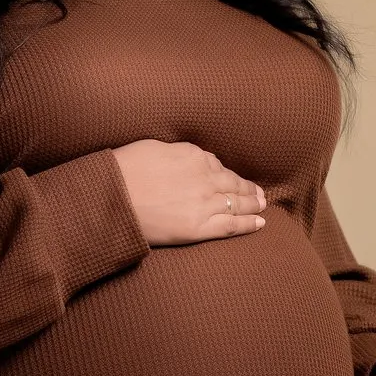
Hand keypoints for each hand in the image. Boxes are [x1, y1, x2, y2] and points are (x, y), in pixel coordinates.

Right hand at [110, 139, 267, 245]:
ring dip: (252, 204)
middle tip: (259, 193)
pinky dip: (248, 224)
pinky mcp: (199, 228)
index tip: (232, 178)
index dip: (227, 173)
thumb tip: (183, 158)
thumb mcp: (152, 148)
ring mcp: (204, 204)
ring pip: (236, 203)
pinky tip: (260, 223)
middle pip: (232, 184)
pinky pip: (231, 226)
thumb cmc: (125, 170)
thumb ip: (175, 152)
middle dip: (247, 189)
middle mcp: (205, 178)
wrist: (113, 198)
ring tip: (262, 205)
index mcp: (194, 156)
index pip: (216, 165)